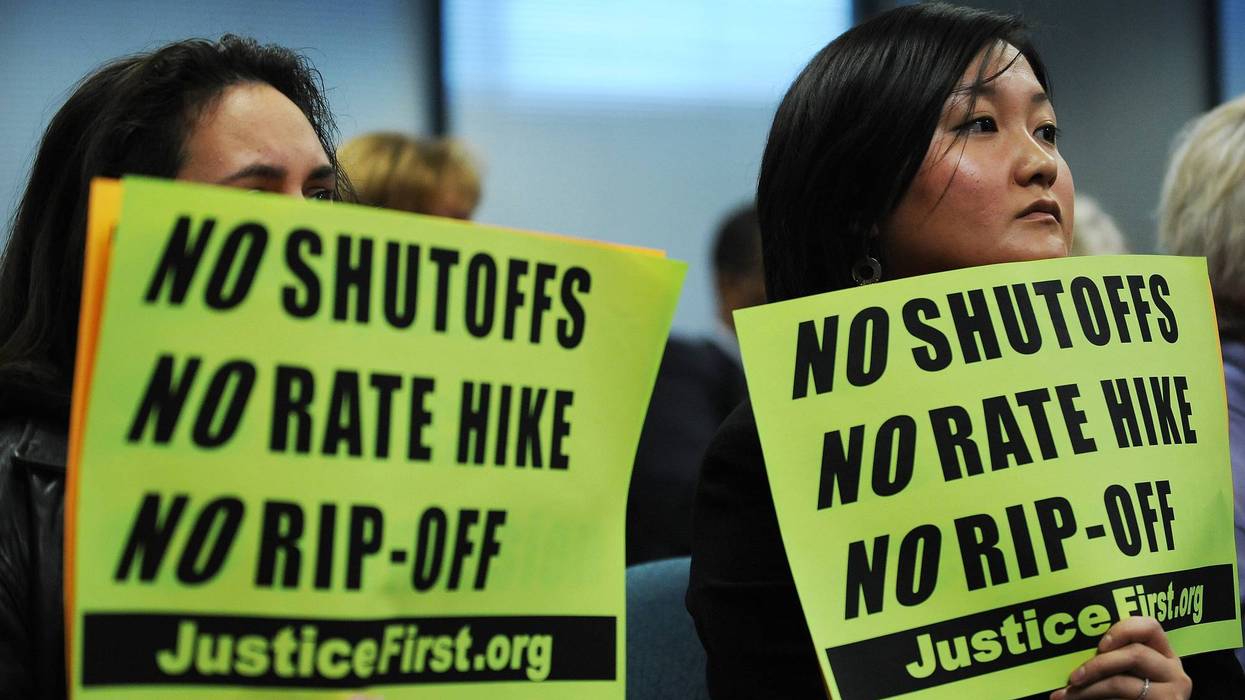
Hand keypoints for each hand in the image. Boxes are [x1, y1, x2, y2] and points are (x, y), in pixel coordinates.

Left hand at [1050, 616, 1190, 699]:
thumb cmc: (1127, 695)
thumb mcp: (1127, 673)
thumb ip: (1114, 659)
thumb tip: (1074, 652)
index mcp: (1164, 655)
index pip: (1150, 626)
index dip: (1123, 630)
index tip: (1100, 645)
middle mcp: (1174, 672)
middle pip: (1134, 654)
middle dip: (1097, 664)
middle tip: (1073, 677)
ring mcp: (1172, 693)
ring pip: (1122, 682)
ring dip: (1089, 689)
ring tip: (1067, 695)